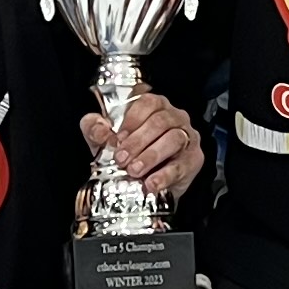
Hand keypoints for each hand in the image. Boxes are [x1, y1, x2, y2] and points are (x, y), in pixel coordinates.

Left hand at [83, 89, 205, 203]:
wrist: (146, 184)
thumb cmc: (129, 154)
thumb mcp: (106, 140)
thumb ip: (95, 129)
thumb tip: (99, 130)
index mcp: (154, 107)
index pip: (147, 103)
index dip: (132, 120)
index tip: (118, 137)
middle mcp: (173, 118)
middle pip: (160, 122)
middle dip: (137, 141)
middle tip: (122, 159)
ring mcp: (186, 137)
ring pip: (174, 139)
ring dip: (151, 156)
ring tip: (135, 170)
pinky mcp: (193, 159)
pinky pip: (182, 165)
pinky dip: (165, 175)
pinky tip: (151, 183)